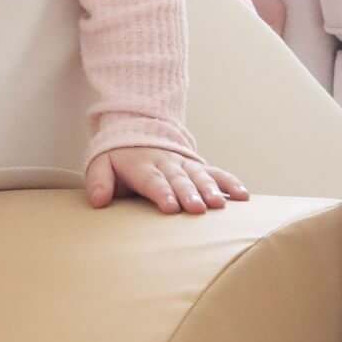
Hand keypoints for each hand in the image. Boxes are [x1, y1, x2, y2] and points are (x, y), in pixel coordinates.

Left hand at [85, 147, 248, 214]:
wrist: (137, 133)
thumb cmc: (118, 159)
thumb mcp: (100, 164)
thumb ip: (98, 181)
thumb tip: (98, 200)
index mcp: (142, 166)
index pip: (153, 181)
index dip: (161, 193)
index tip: (170, 206)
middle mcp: (167, 164)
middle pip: (180, 180)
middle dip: (189, 194)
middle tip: (198, 209)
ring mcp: (185, 165)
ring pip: (201, 176)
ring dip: (211, 189)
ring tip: (220, 205)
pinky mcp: (198, 167)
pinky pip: (217, 173)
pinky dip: (230, 182)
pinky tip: (243, 196)